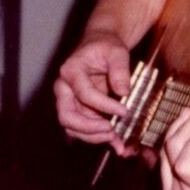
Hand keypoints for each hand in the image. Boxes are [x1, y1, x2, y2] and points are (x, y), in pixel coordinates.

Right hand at [54, 29, 132, 152]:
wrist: (101, 46)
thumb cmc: (106, 46)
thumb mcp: (117, 51)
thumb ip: (120, 69)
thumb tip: (123, 92)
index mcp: (70, 71)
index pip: (84, 93)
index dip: (104, 105)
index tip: (124, 111)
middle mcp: (64, 89)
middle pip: (67, 116)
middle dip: (88, 128)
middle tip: (110, 131)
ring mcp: (70, 101)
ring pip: (73, 128)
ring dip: (93, 137)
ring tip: (116, 139)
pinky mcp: (80, 110)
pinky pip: (84, 129)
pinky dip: (98, 138)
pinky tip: (116, 143)